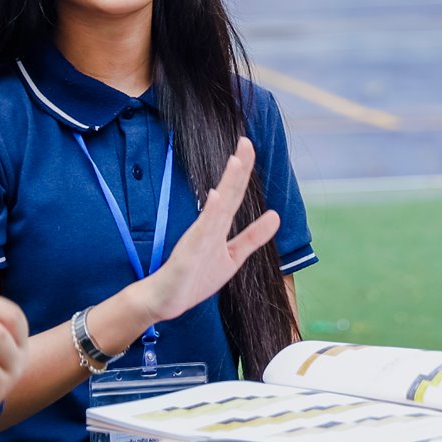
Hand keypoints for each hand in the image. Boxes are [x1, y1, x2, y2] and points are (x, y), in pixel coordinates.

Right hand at [132, 138, 280, 324]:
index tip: (250, 146)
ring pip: (215, 208)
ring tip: (235, 162)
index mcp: (219, 227)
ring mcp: (198, 239)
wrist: (165, 300)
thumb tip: (276, 215)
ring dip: (226, 185)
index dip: (244, 171)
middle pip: (227, 193)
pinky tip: (215, 198)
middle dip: (238, 168)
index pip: (235, 194)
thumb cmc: (195, 277)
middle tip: (246, 141)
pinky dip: (209, 215)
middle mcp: (209, 227)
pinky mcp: (188, 254)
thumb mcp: (233, 257)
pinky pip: (200, 233)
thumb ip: (253, 237)